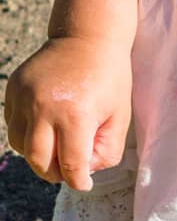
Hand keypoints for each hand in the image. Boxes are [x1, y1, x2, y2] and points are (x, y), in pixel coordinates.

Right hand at [3, 36, 131, 191]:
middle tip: (65, 172)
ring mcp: (24, 97)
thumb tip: (84, 171)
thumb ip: (106, 150)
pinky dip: (27, 134)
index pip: (70, 164)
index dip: (77, 181)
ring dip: (37, 154)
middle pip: (38, 161)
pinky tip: (46, 126)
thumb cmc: (110, 78)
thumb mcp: (120, 116)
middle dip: (53, 173)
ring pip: (21, 145)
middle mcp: (44, 108)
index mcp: (75, 115)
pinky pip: (13, 124)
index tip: (83, 184)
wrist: (88, 37)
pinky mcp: (14, 88)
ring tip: (56, 146)